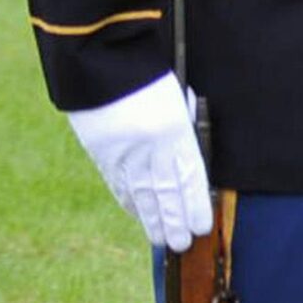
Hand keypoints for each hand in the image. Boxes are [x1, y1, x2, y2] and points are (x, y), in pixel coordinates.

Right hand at [67, 73, 209, 251]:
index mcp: (174, 131)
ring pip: (139, 192)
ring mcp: (122, 150)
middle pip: (163, 191)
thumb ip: (185, 127)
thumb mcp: (178, 97)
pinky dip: (128, 200)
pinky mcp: (101, 150)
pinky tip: (136, 213)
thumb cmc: (149, 73)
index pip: (188, 177)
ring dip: (151, 217)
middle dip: (174, 220)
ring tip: (162, 238)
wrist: (100, 58)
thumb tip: (191, 151)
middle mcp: (148, 145)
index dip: (195, 205)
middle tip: (181, 244)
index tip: (202, 226)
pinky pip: (118, 181)